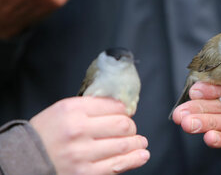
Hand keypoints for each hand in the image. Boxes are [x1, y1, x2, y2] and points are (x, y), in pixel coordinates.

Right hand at [30, 97, 149, 174]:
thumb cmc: (47, 132)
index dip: (125, 110)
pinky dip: (134, 159)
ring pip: (124, 145)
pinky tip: (141, 155)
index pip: (114, 106)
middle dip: (131, 126)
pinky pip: (117, 165)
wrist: (26, 160)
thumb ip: (91, 105)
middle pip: (122, 125)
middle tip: (131, 129)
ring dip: (137, 143)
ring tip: (141, 142)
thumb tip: (121, 107)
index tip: (125, 114)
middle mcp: (78, 131)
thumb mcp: (64, 109)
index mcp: (73, 110)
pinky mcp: (86, 174)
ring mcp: (82, 154)